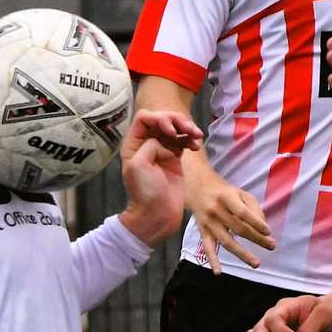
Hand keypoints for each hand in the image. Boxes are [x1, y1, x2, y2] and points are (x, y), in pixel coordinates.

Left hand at [119, 110, 202, 245]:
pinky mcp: (175, 157)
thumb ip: (150, 145)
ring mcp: (162, 150)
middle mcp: (147, 143)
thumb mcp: (139, 165)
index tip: (171, 131)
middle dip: (177, 121)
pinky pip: (184, 140)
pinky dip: (191, 139)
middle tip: (188, 130)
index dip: (159, 118)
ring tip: (197, 135)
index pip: (145, 118)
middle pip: (162, 119)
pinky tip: (196, 146)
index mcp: (134, 143)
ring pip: (175, 128)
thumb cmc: (145, 191)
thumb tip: (165, 142)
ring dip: (187, 127)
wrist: (158, 213)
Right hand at [186, 171, 274, 274]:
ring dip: (242, 254)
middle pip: (238, 228)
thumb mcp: (240, 192)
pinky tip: (218, 272)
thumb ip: (253, 208)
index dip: (256, 223)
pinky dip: (212, 260)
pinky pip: (208, 247)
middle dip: (257, 239)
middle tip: (272, 246)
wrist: (197, 187)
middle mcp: (216, 210)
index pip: (243, 213)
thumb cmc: (224, 191)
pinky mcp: (202, 231)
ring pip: (226, 241)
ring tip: (256, 263)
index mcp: (227, 197)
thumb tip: (263, 227)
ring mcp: (208, 222)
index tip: (269, 232)